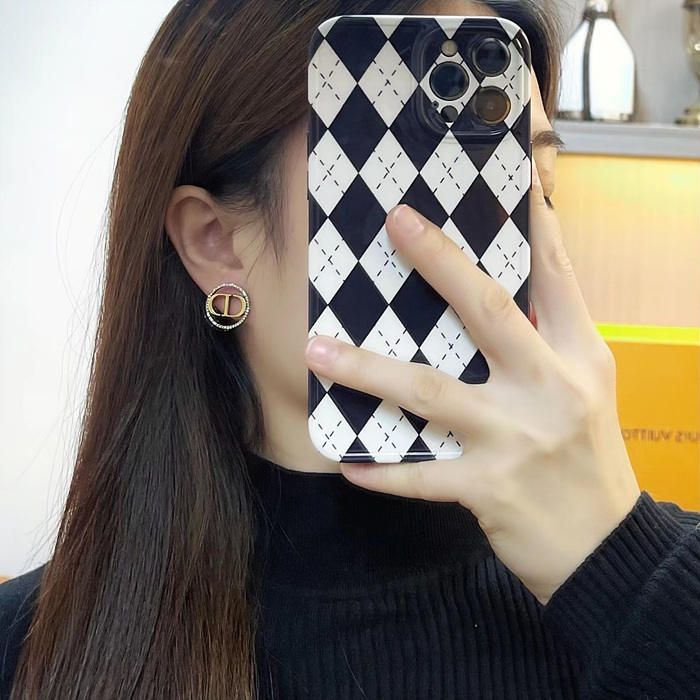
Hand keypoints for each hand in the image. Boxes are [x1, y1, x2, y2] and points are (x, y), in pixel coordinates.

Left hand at [305, 165, 640, 604]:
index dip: (531, 224)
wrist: (605, 547)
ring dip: (366, 369)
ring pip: (429, 392)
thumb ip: (540, 342)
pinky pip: (421, 476)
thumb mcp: (581, 387)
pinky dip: (381, 472)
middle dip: (439, 261)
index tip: (503, 178)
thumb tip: (482, 297)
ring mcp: (517, 438)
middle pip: (487, 310)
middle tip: (395, 224)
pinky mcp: (489, 488)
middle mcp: (550, 387)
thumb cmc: (587, 458)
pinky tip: (348, 463)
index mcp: (578, 355)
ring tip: (317, 349)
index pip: (555, 274)